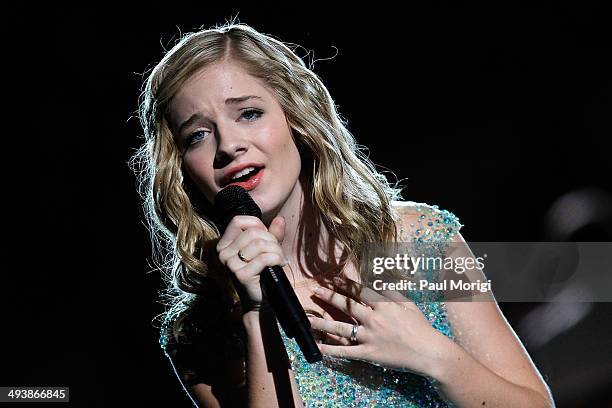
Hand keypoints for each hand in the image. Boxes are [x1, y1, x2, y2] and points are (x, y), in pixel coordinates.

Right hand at [216, 215, 286, 304]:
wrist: (260, 301)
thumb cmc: (262, 273)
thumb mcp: (266, 249)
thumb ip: (272, 233)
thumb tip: (280, 218)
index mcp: (224, 244)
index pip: (238, 221)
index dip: (257, 224)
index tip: (266, 236)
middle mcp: (223, 253)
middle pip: (253, 232)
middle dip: (272, 240)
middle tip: (278, 251)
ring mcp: (230, 264)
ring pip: (260, 244)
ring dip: (276, 250)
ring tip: (280, 259)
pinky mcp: (241, 275)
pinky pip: (265, 258)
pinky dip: (277, 259)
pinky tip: (280, 264)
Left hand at [308, 277, 449, 376]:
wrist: (427, 352)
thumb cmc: (420, 327)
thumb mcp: (408, 304)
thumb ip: (391, 292)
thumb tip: (379, 281)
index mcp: (383, 305)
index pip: (359, 291)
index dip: (344, 284)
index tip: (332, 279)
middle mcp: (373, 318)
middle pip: (346, 305)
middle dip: (329, 296)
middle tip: (315, 291)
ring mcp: (369, 336)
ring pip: (340, 327)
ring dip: (322, 322)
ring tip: (308, 319)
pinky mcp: (368, 352)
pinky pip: (346, 351)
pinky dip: (331, 349)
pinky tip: (318, 346)